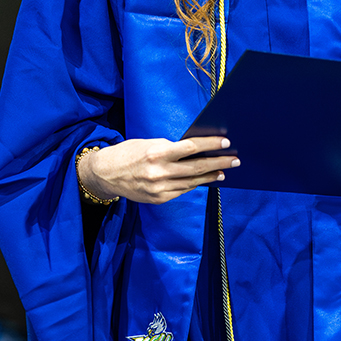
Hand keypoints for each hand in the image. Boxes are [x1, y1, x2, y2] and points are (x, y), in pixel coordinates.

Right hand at [77, 137, 239, 204]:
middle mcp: (160, 172)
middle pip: (197, 167)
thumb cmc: (128, 153)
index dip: (210, 145)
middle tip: (235, 160)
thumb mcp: (149, 144)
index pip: (191, 147)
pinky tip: (204, 180)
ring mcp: (160, 188)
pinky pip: (182, 190)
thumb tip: (196, 149)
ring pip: (193, 182)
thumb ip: (171, 148)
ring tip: (224, 172)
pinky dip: (195, 184)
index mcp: (157, 153)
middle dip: (219, 163)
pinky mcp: (158, 199)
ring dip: (211, 176)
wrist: (105, 174)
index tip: (225, 142)